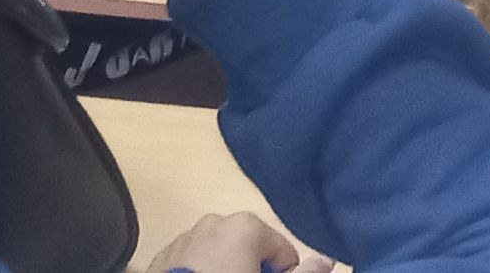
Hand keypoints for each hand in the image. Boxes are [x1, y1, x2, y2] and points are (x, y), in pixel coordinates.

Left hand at [148, 213, 305, 272]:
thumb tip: (328, 261)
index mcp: (246, 226)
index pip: (283, 252)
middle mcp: (215, 222)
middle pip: (250, 250)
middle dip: (252, 271)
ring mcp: (184, 238)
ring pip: (219, 256)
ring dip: (224, 272)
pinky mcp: (161, 258)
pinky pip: (192, 264)